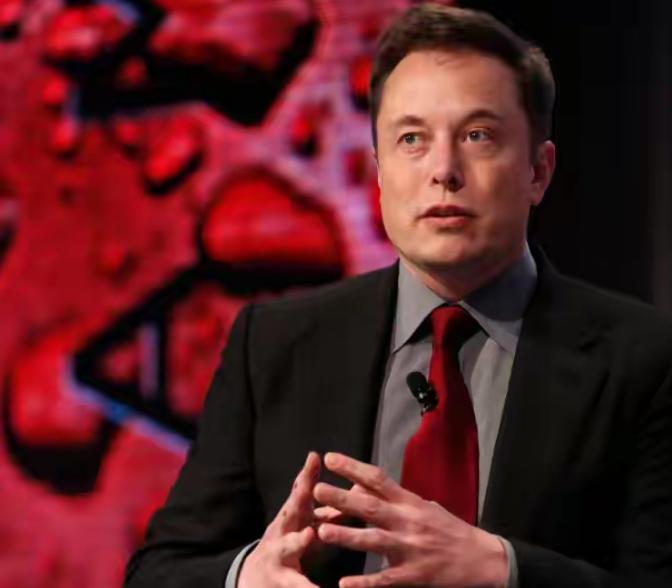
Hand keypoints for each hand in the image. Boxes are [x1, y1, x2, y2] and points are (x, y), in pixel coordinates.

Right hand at [238, 452, 320, 587]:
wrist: (256, 579)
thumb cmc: (290, 545)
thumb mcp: (306, 525)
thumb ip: (331, 509)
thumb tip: (358, 487)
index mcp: (292, 516)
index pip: (300, 492)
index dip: (306, 475)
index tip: (314, 457)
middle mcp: (282, 531)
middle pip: (289, 511)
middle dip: (297, 498)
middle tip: (308, 486)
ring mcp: (278, 554)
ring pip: (288, 546)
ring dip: (297, 539)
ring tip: (308, 534)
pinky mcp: (281, 580)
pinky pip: (297, 584)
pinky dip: (308, 587)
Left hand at [313, 452, 507, 587]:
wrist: (482, 559)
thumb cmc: (449, 529)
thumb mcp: (424, 506)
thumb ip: (395, 499)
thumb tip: (363, 487)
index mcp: (410, 502)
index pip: (378, 479)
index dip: (353, 468)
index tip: (330, 458)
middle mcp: (409, 522)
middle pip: (371, 507)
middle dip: (342, 498)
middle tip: (316, 489)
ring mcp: (411, 549)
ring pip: (374, 541)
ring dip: (347, 536)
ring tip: (322, 531)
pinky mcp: (414, 576)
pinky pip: (385, 580)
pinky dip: (364, 583)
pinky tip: (344, 585)